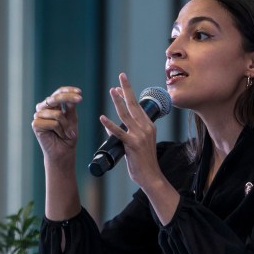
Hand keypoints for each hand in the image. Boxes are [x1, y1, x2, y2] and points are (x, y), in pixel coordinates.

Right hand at [32, 86, 81, 163]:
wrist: (63, 152)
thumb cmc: (67, 135)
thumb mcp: (72, 118)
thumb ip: (70, 107)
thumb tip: (72, 95)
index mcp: (51, 105)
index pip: (58, 92)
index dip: (68, 90)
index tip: (80, 92)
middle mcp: (43, 109)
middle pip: (55, 98)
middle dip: (68, 97)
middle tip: (80, 99)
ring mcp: (38, 116)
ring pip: (57, 114)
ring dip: (66, 125)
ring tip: (67, 133)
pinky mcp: (36, 125)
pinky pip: (53, 123)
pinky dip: (60, 130)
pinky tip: (59, 136)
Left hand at [100, 73, 162, 189]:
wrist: (151, 177)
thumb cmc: (143, 162)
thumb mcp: (137, 144)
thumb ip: (125, 134)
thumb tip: (109, 127)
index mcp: (149, 126)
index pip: (137, 107)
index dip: (128, 95)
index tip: (121, 85)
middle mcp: (146, 128)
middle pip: (134, 105)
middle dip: (126, 89)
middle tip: (121, 76)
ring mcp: (140, 136)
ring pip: (126, 115)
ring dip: (118, 101)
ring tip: (111, 90)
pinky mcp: (132, 145)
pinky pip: (119, 133)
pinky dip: (109, 125)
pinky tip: (102, 118)